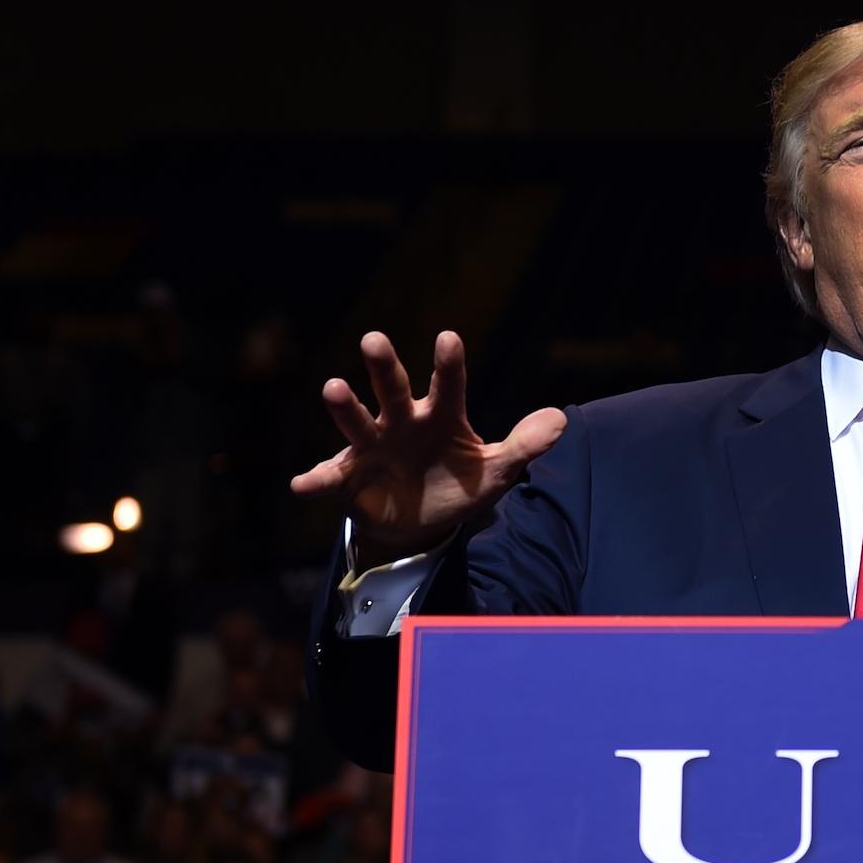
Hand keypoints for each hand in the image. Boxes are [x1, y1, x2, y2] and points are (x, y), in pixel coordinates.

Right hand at [289, 331, 566, 565]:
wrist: (422, 524)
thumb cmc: (460, 485)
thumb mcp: (496, 471)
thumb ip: (524, 446)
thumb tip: (561, 420)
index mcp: (440, 417)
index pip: (448, 387)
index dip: (449, 366)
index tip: (449, 339)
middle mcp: (402, 422)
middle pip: (392, 390)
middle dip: (384, 367)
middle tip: (375, 339)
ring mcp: (372, 447)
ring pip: (357, 422)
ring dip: (345, 408)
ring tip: (333, 388)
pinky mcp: (349, 477)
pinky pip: (329, 477)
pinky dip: (315, 479)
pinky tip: (301, 483)